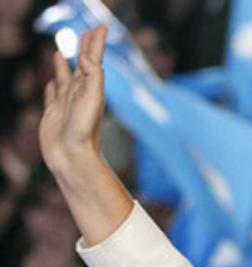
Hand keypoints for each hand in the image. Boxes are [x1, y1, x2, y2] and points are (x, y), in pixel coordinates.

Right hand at [40, 25, 107, 174]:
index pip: (93, 58)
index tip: (101, 26)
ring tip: (62, 50)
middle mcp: (79, 93)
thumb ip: (93, 77)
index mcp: (91, 87)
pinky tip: (53, 82)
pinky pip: (52, 95)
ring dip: (65, 63)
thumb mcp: (93, 100)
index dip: (96, 42)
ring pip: (65, 77)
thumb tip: (86, 57)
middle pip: (82, 64)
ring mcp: (65, 103)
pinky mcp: (53, 114)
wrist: (72, 157)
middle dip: (85, 47)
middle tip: (88, 31)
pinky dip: (52, 86)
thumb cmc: (85, 131)